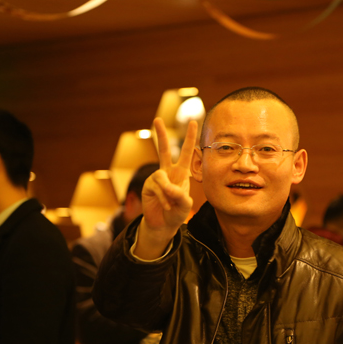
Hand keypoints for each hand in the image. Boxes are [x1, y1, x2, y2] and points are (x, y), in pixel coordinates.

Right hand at [135, 117, 197, 257]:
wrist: (164, 224)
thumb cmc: (177, 212)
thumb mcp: (185, 204)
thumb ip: (179, 194)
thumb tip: (166, 186)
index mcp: (181, 173)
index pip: (187, 152)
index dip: (190, 137)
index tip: (194, 121)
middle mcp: (168, 172)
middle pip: (164, 150)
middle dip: (161, 134)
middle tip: (157, 119)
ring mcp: (157, 178)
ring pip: (161, 176)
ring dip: (167, 192)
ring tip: (170, 203)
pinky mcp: (148, 185)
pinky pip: (157, 187)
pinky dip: (163, 198)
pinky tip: (165, 205)